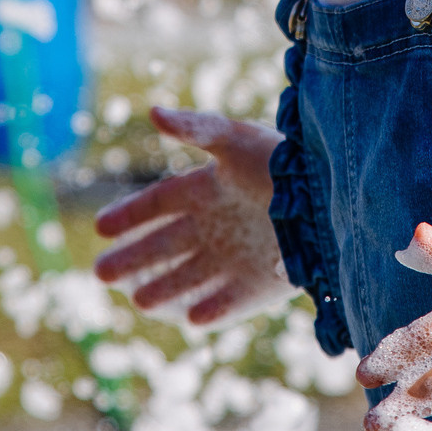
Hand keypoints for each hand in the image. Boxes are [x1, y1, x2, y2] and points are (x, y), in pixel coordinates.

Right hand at [92, 107, 292, 327]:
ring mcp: (237, 257)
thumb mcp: (236, 138)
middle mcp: (217, 226)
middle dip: (132, 258)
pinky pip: (230, 302)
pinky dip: (212, 310)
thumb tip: (152, 111)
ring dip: (165, 289)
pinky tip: (192, 318)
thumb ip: (194, 127)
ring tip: (138, 300)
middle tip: (101, 273)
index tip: (99, 226)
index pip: (158, 205)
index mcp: (208, 189)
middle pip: (164, 246)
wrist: (332, 195)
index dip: (129, 214)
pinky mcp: (262, 285)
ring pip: (190, 278)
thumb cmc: (282, 159)